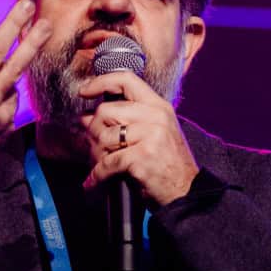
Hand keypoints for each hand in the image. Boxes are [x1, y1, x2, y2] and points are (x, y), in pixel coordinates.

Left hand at [78, 72, 198, 206]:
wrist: (186, 190)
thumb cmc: (167, 164)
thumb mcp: (153, 133)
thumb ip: (125, 121)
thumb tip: (85, 117)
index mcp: (158, 106)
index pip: (126, 80)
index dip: (101, 82)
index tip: (85, 91)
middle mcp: (156, 117)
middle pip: (106, 111)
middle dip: (93, 131)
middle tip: (95, 148)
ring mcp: (151, 136)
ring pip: (103, 136)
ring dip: (95, 154)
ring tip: (99, 164)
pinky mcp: (143, 157)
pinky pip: (108, 162)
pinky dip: (98, 174)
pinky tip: (94, 180)